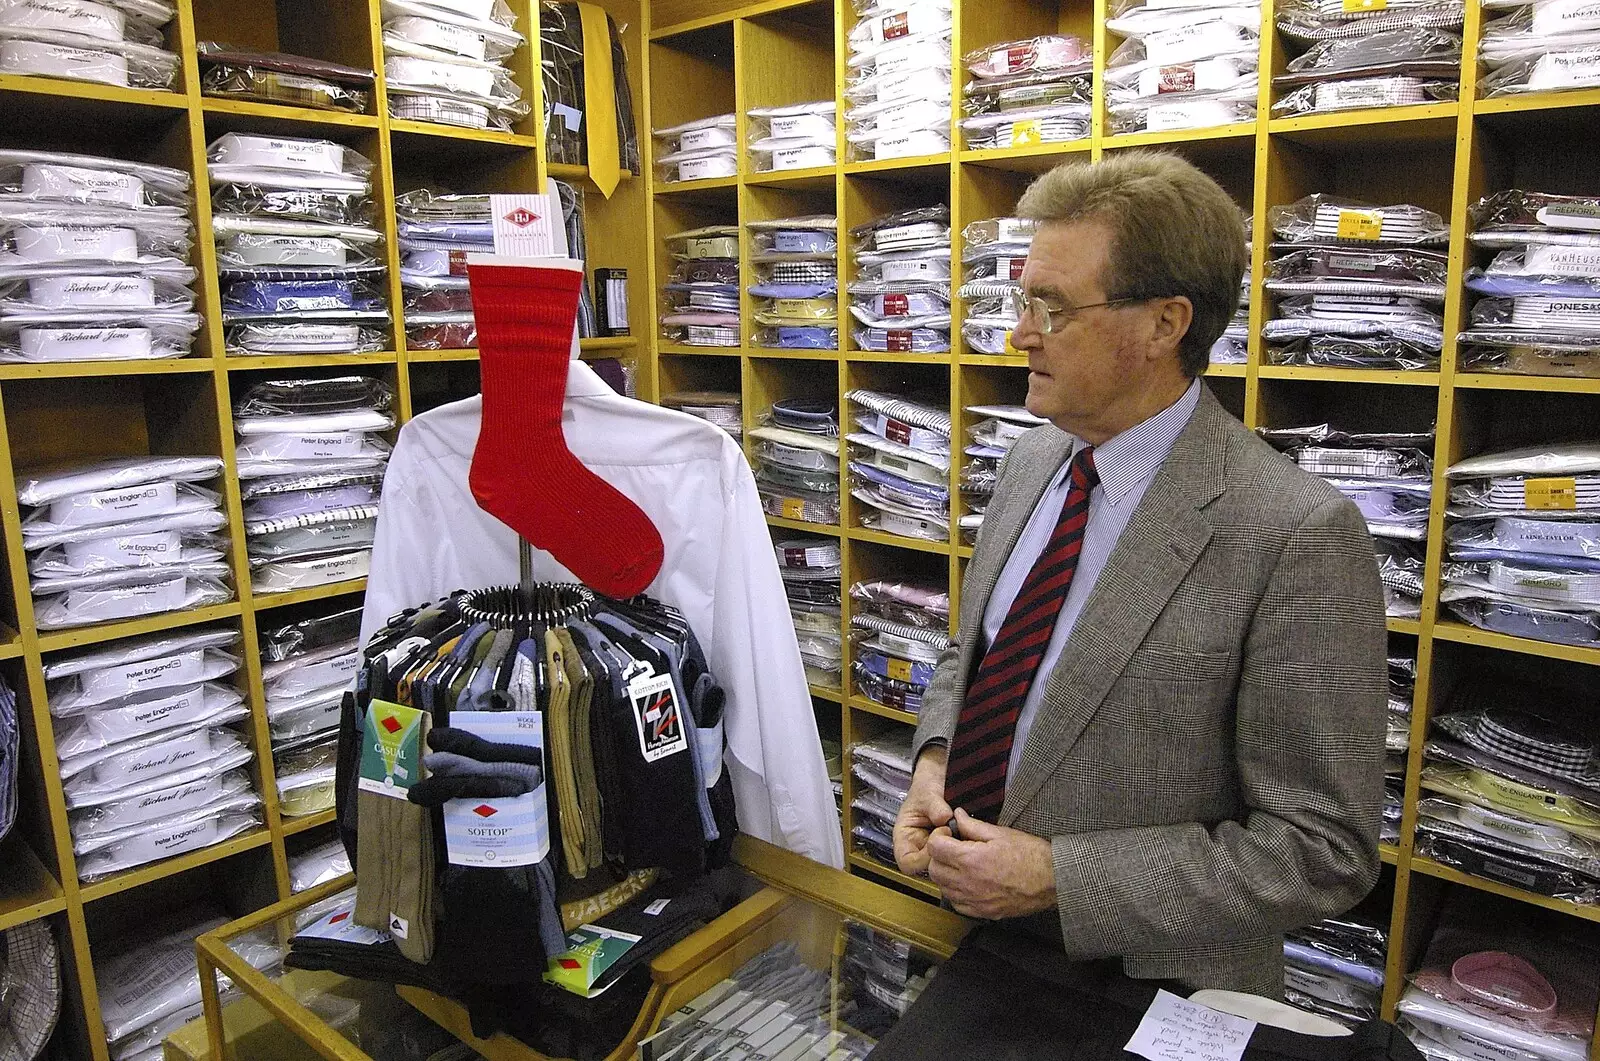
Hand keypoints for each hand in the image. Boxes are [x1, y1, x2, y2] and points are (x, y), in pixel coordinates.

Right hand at [893, 746, 952, 876]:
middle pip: (927, 867)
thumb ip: (935, 806)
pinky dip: (960, 847)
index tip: (936, 838)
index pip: (907, 863)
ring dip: (952, 851)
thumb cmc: (926, 787)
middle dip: (942, 853)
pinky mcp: (947, 847)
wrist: (939, 779)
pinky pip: (953, 856)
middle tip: (951, 832)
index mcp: (904, 837)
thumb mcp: (928, 793)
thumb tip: (944, 818)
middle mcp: (917, 846)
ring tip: (958, 831)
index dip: (922, 857)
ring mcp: (932, 848)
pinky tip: (963, 834)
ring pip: (943, 863)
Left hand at [926, 808, 1055, 918]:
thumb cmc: (1031, 855)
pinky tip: (968, 882)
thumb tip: (957, 815)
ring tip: (961, 865)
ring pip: (942, 888)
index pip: (935, 848)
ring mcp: (975, 900)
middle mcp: (968, 883)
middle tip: (953, 848)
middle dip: (939, 856)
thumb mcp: (1000, 833)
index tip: (949, 834)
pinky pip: (957, 904)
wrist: (1052, 880)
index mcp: (971, 860)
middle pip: (934, 869)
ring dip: (946, 875)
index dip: (939, 837)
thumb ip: (973, 825)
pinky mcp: (983, 912)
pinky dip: (956, 893)